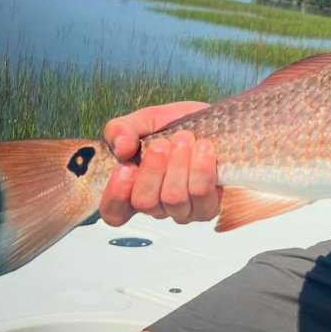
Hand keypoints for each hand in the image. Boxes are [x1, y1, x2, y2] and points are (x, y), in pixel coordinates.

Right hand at [100, 102, 221, 225]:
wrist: (216, 122)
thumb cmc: (177, 125)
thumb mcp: (145, 120)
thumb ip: (122, 130)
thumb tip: (120, 148)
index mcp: (134, 189)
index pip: (114, 211)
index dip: (116, 195)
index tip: (125, 168)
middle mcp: (157, 206)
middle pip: (145, 202)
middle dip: (153, 170)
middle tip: (162, 144)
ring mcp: (183, 210)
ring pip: (174, 199)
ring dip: (178, 166)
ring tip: (185, 139)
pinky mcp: (208, 206)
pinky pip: (202, 196)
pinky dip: (201, 170)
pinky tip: (204, 149)